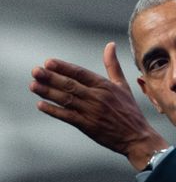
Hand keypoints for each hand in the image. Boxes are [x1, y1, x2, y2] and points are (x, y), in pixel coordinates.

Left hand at [30, 42, 168, 169]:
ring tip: (33, 85)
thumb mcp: (123, 85)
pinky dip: (53, 110)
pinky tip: (41, 104)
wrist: (136, 136)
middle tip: (35, 71)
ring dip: (48, 92)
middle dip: (51, 77)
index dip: (64, 67)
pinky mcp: (87, 125)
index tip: (48, 62)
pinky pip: (67, 116)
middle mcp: (97, 97)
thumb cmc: (129, 110)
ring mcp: (91, 111)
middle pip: (70, 85)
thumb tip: (110, 44)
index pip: (81, 73)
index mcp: (106, 86)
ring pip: (66, 99)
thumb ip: (113, 65)